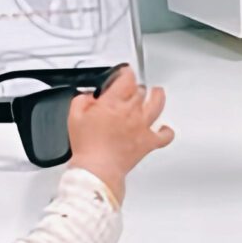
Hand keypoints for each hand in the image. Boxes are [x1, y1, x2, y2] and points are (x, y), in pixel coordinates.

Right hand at [67, 65, 172, 202]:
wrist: (97, 170)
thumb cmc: (87, 147)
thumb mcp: (74, 117)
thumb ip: (82, 100)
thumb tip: (89, 96)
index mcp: (113, 103)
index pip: (127, 78)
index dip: (126, 73)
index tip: (125, 73)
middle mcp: (131, 111)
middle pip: (140, 90)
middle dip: (136, 87)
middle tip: (132, 89)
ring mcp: (142, 126)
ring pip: (157, 104)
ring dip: (158, 96)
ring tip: (157, 93)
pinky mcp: (148, 142)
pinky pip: (165, 135)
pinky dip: (167, 131)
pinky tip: (165, 129)